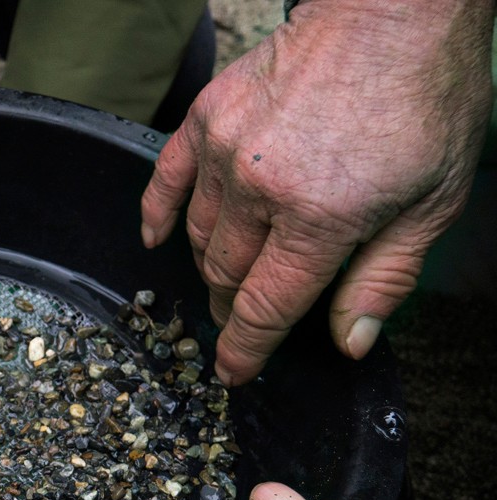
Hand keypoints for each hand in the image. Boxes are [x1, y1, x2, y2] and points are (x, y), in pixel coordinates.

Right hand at [140, 0, 493, 384]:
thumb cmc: (424, 99)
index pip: (265, 307)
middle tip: (247, 316)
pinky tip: (158, 236)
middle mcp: (262, 188)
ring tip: (231, 273)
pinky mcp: (207, 117)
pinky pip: (165, 180)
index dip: (245, 349)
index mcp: (321, 217)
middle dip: (234, 307)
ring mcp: (226, 150)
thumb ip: (385, 278)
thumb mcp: (434, 202)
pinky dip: (158, 215)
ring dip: (212, 265)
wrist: (393, 13)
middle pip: (227, 276)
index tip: (232, 372)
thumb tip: (349, 343)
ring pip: (199, 236)